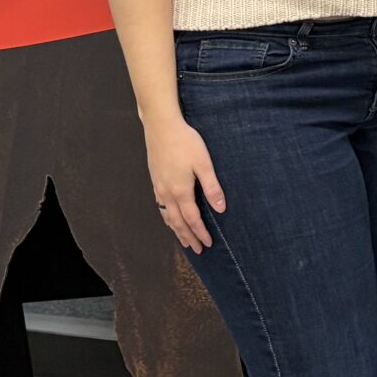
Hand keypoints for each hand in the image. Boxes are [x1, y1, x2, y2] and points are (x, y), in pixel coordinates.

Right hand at [144, 112, 224, 252]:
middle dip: (188, 237)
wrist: (161, 126)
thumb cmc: (186, 142)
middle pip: (177, 222)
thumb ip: (212, 187)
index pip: (192, 219)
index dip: (200, 233)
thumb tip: (221, 209)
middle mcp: (167, 193)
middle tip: (197, 250)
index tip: (208, 244)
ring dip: (176, 230)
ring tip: (183, 240)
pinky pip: (160, 206)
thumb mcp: (204, 163)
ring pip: (166, 215)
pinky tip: (169, 217)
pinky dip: (166, 217)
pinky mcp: (155, 180)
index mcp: (180, 191)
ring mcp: (158, 187)